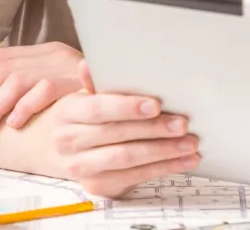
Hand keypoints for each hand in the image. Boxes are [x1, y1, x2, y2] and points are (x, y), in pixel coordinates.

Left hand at [0, 42, 85, 136]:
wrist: (130, 80)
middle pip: (2, 70)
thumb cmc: (87, 90)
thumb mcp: (57, 80)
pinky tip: (15, 123)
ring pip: (16, 81)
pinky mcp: (76, 79)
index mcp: (43, 49)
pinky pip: (44, 90)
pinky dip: (26, 106)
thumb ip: (31, 83)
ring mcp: (64, 64)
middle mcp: (51, 52)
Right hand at [49, 62, 200, 197]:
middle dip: (153, 130)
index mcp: (67, 112)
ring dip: (163, 152)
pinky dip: (163, 169)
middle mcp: (69, 142)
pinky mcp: (97, 185)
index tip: (156, 105)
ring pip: (127, 159)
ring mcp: (81, 167)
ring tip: (189, 143)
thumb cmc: (82, 116)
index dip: (127, 107)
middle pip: (117, 135)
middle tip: (182, 124)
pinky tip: (184, 160)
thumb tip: (88, 65)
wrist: (60, 148)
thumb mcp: (84, 96)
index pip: (98, 109)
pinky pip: (134, 177)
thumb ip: (94, 83)